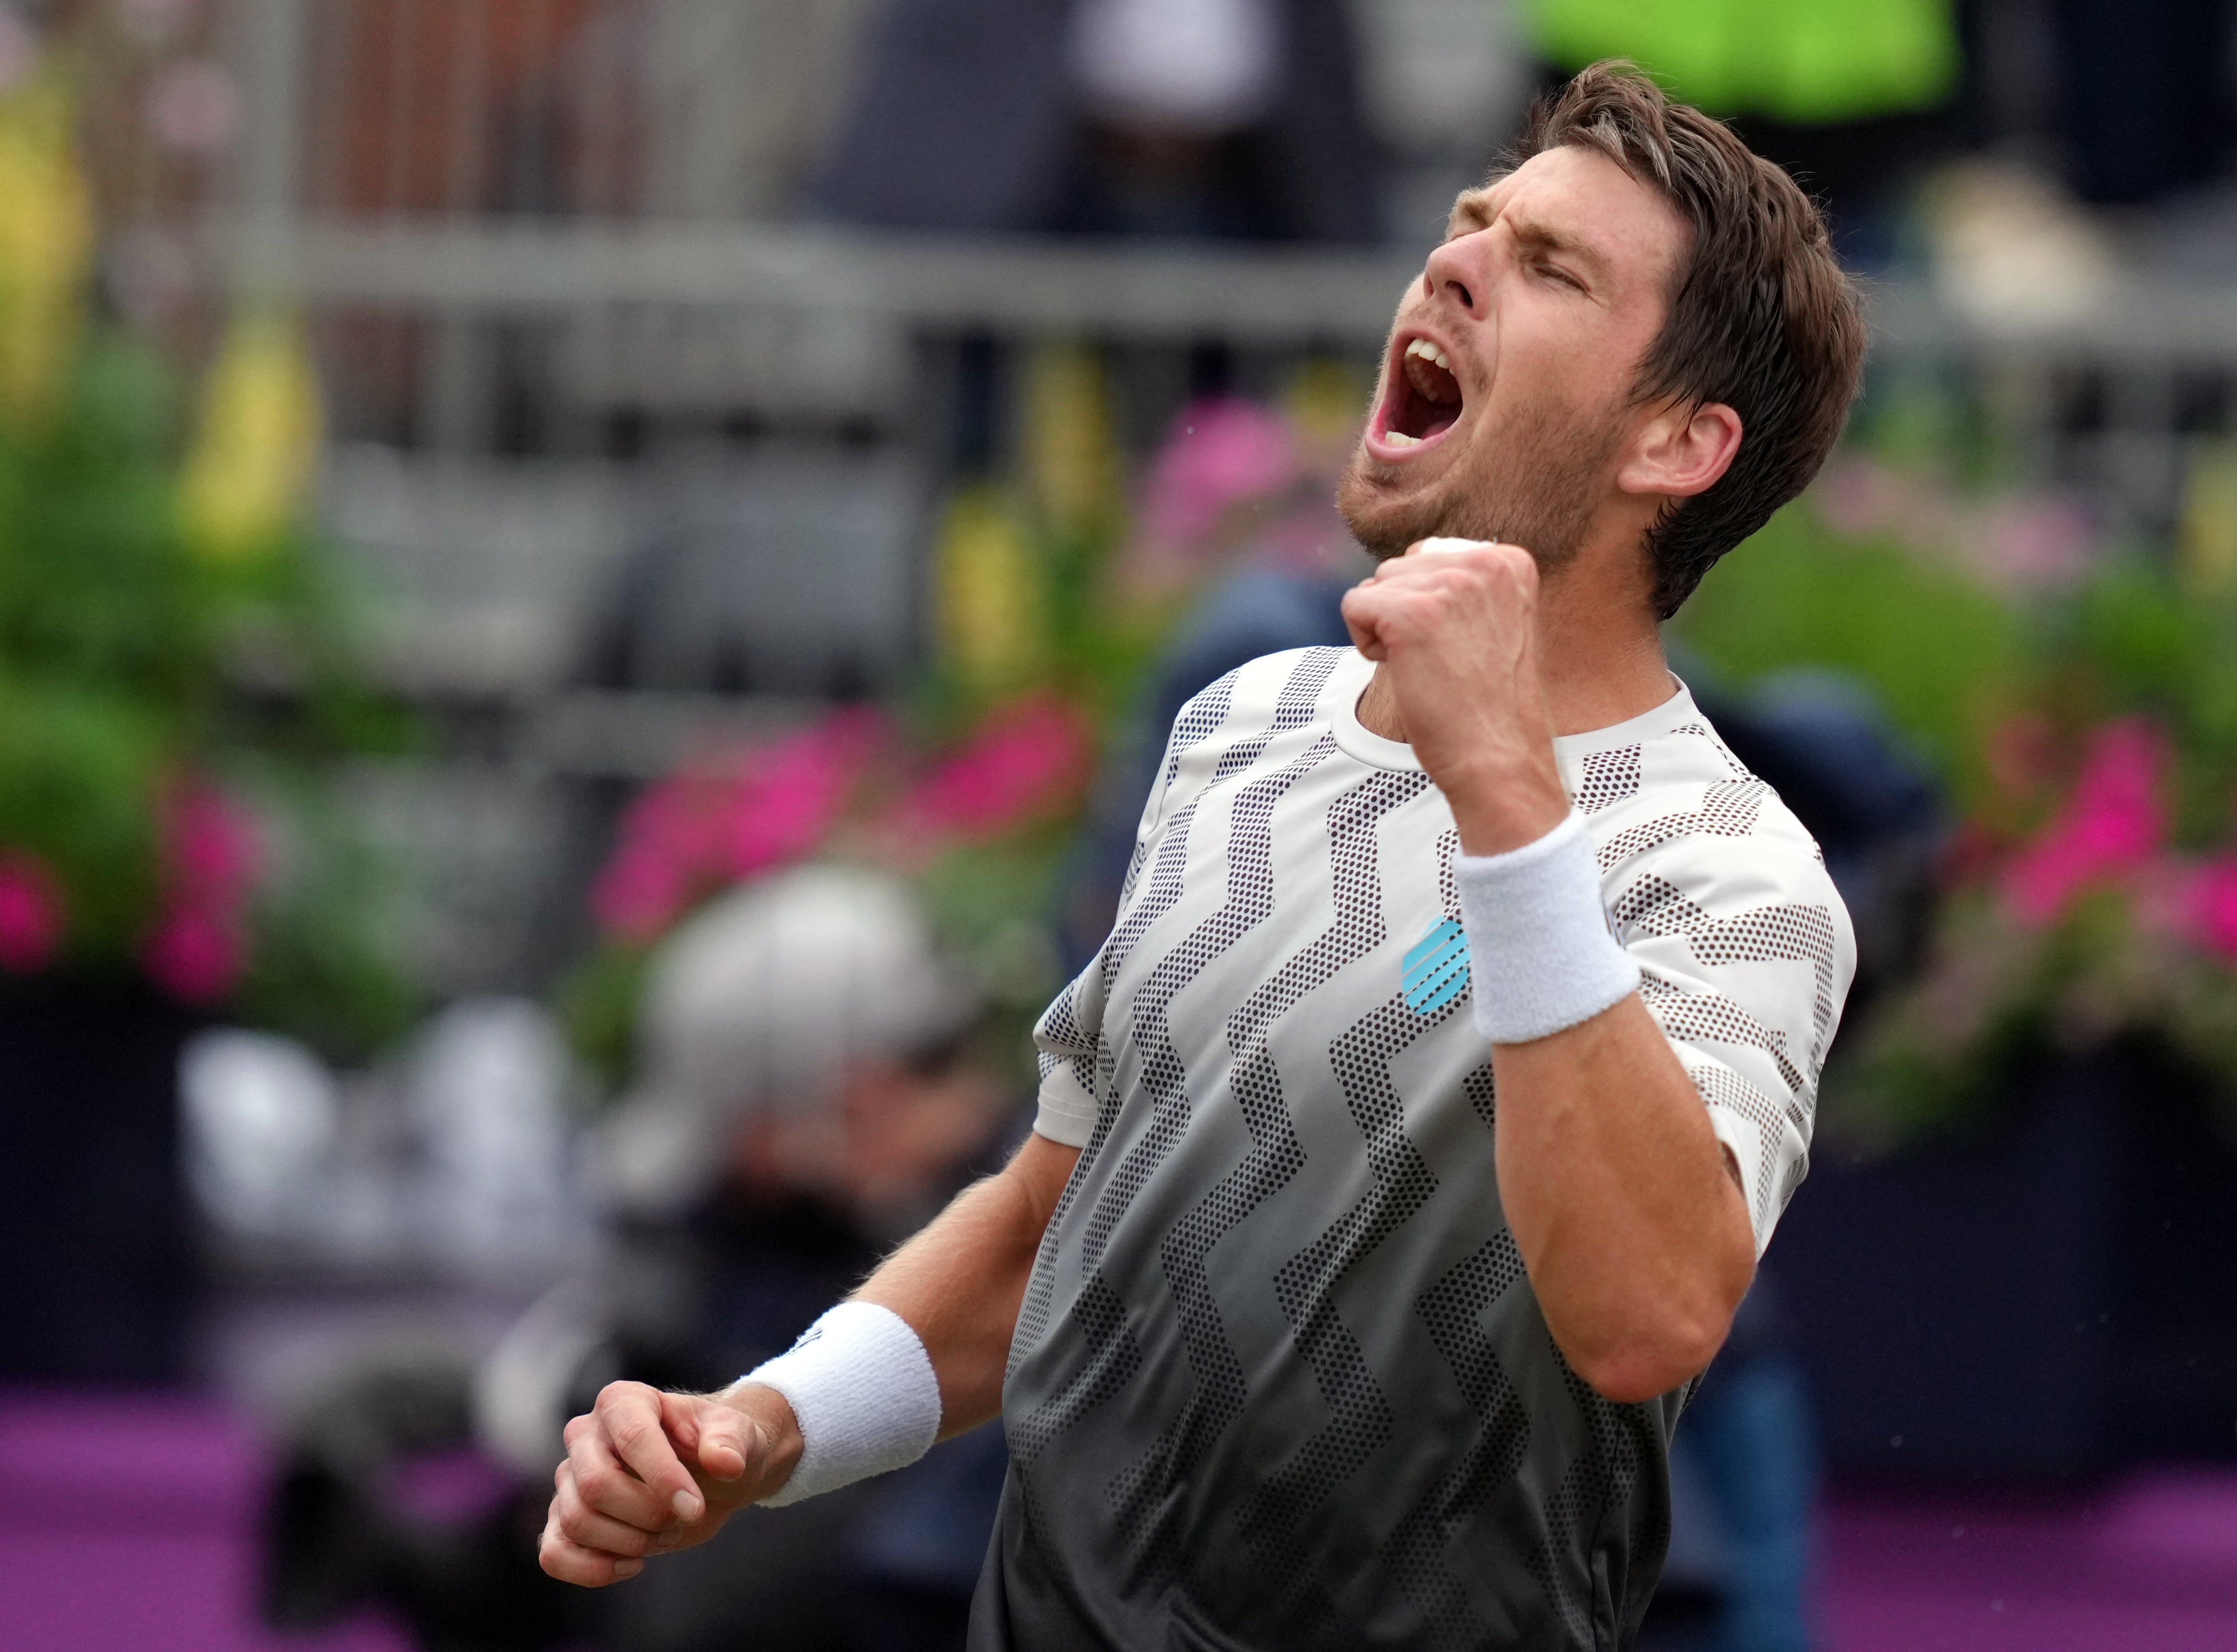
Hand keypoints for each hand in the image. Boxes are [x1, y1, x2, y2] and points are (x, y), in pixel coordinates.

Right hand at [538, 1380, 801, 1585]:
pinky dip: (592, 1570)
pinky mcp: (564, 1519)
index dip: (663, 1479)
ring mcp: (569, 1478)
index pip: (631, 1438)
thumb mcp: (739, 1436)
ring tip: (665, 1533)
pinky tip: (632, 1565)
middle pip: (594, 1485)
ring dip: (631, 1542)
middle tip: (682, 1517)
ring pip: (577, 1522)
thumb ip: (731, 1442)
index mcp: (623, 1401)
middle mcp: (586, 1435)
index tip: (695, 1508)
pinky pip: (554, 1553)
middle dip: (647, 1514)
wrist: (711, 1477)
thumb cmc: (719, 1447)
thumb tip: (725, 1462)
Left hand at [1340, 539, 1567, 852]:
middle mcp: (1485, 562)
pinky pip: (1353, 605)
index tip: (1462, 647)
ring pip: (1375, 587)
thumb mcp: (1491, 623)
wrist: (1500, 760)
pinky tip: (1403, 671)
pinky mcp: (1411, 613)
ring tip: (1429, 668)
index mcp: (1509, 560)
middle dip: (1404, 615)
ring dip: (1385, 630)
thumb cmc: (1487, 703)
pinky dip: (1365, 644)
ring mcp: (1450, 585)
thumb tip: (1406, 562)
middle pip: (1399, 569)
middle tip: (1444, 663)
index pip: (1429, 556)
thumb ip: (1459, 585)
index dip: (1429, 607)